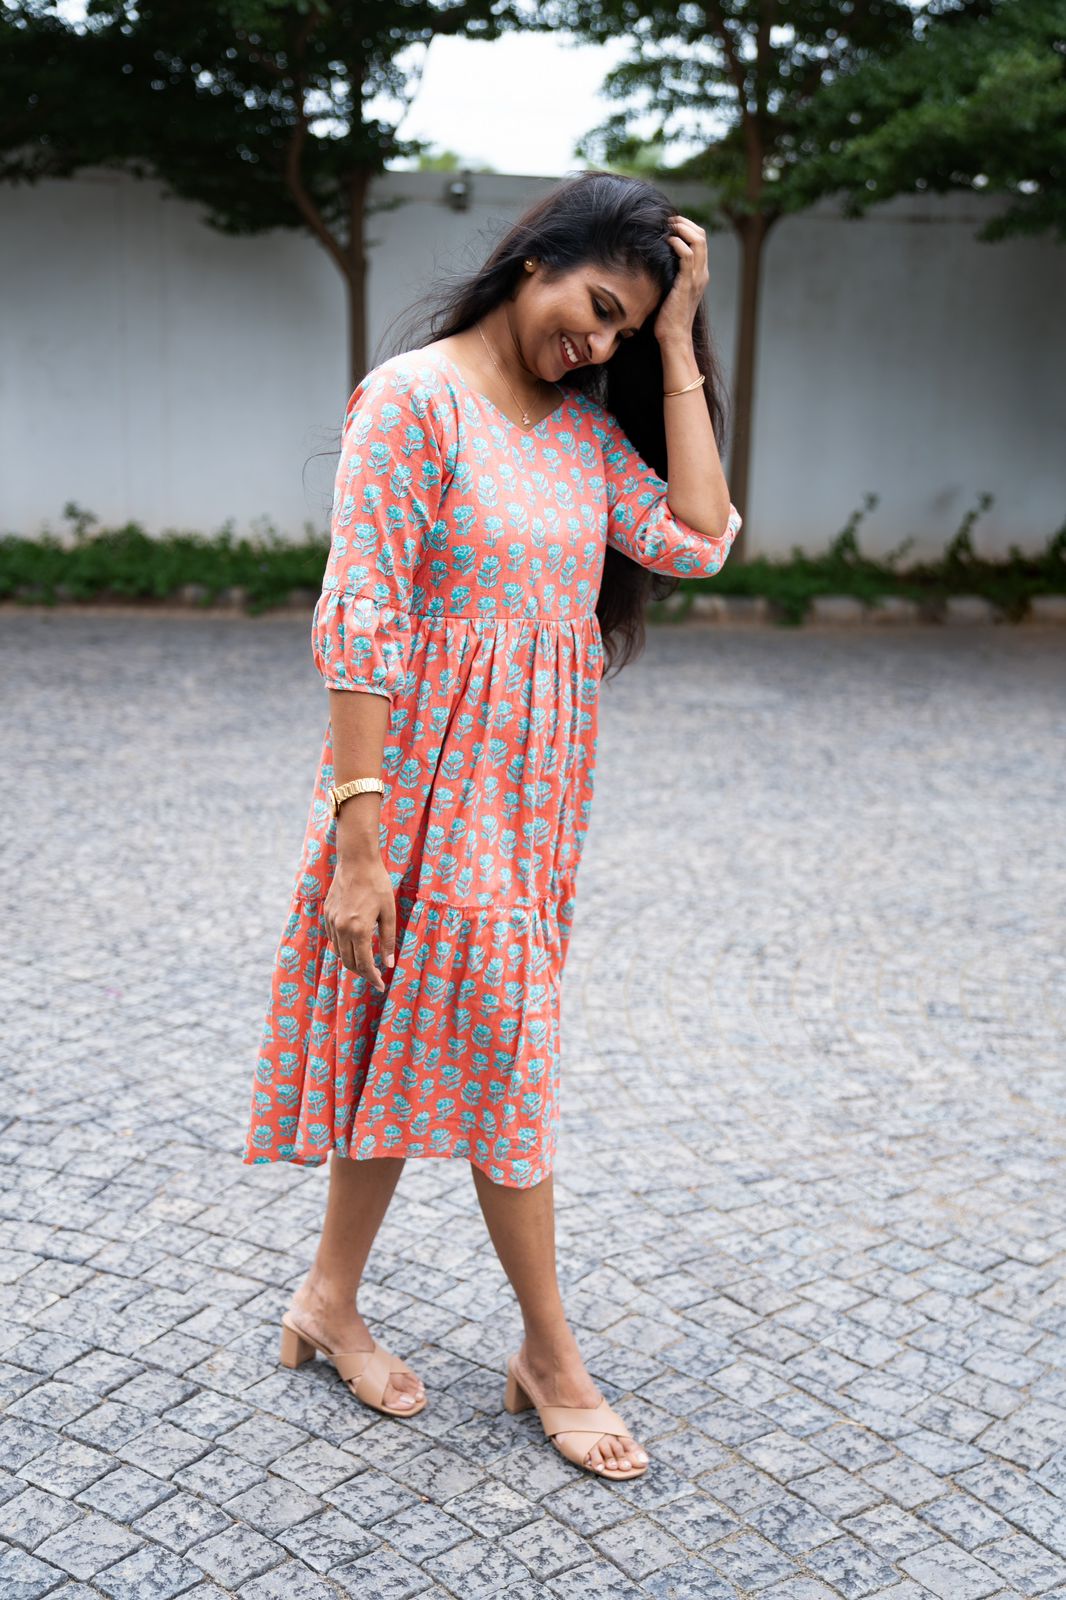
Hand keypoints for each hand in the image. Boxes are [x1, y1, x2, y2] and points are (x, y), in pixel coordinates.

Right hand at [323, 857, 396, 992]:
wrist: (356, 861)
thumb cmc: (377, 884)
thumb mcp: (388, 912)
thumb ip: (387, 940)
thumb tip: (388, 963)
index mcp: (359, 930)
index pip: (364, 964)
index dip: (373, 978)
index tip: (381, 985)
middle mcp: (341, 929)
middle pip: (349, 963)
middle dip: (362, 973)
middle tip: (375, 976)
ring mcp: (331, 922)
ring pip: (339, 952)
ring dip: (352, 960)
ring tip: (366, 961)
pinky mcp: (326, 914)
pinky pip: (333, 938)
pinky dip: (344, 946)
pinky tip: (355, 942)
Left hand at [654, 215, 709, 346]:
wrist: (674, 336)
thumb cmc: (668, 316)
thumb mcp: (670, 289)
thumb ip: (669, 273)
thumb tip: (655, 258)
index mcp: (699, 273)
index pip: (700, 239)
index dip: (686, 227)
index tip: (669, 224)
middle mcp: (702, 273)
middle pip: (701, 235)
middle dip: (684, 223)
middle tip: (667, 221)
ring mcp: (696, 278)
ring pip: (698, 240)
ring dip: (681, 229)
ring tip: (667, 228)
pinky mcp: (687, 283)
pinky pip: (688, 255)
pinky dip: (678, 243)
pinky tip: (666, 242)